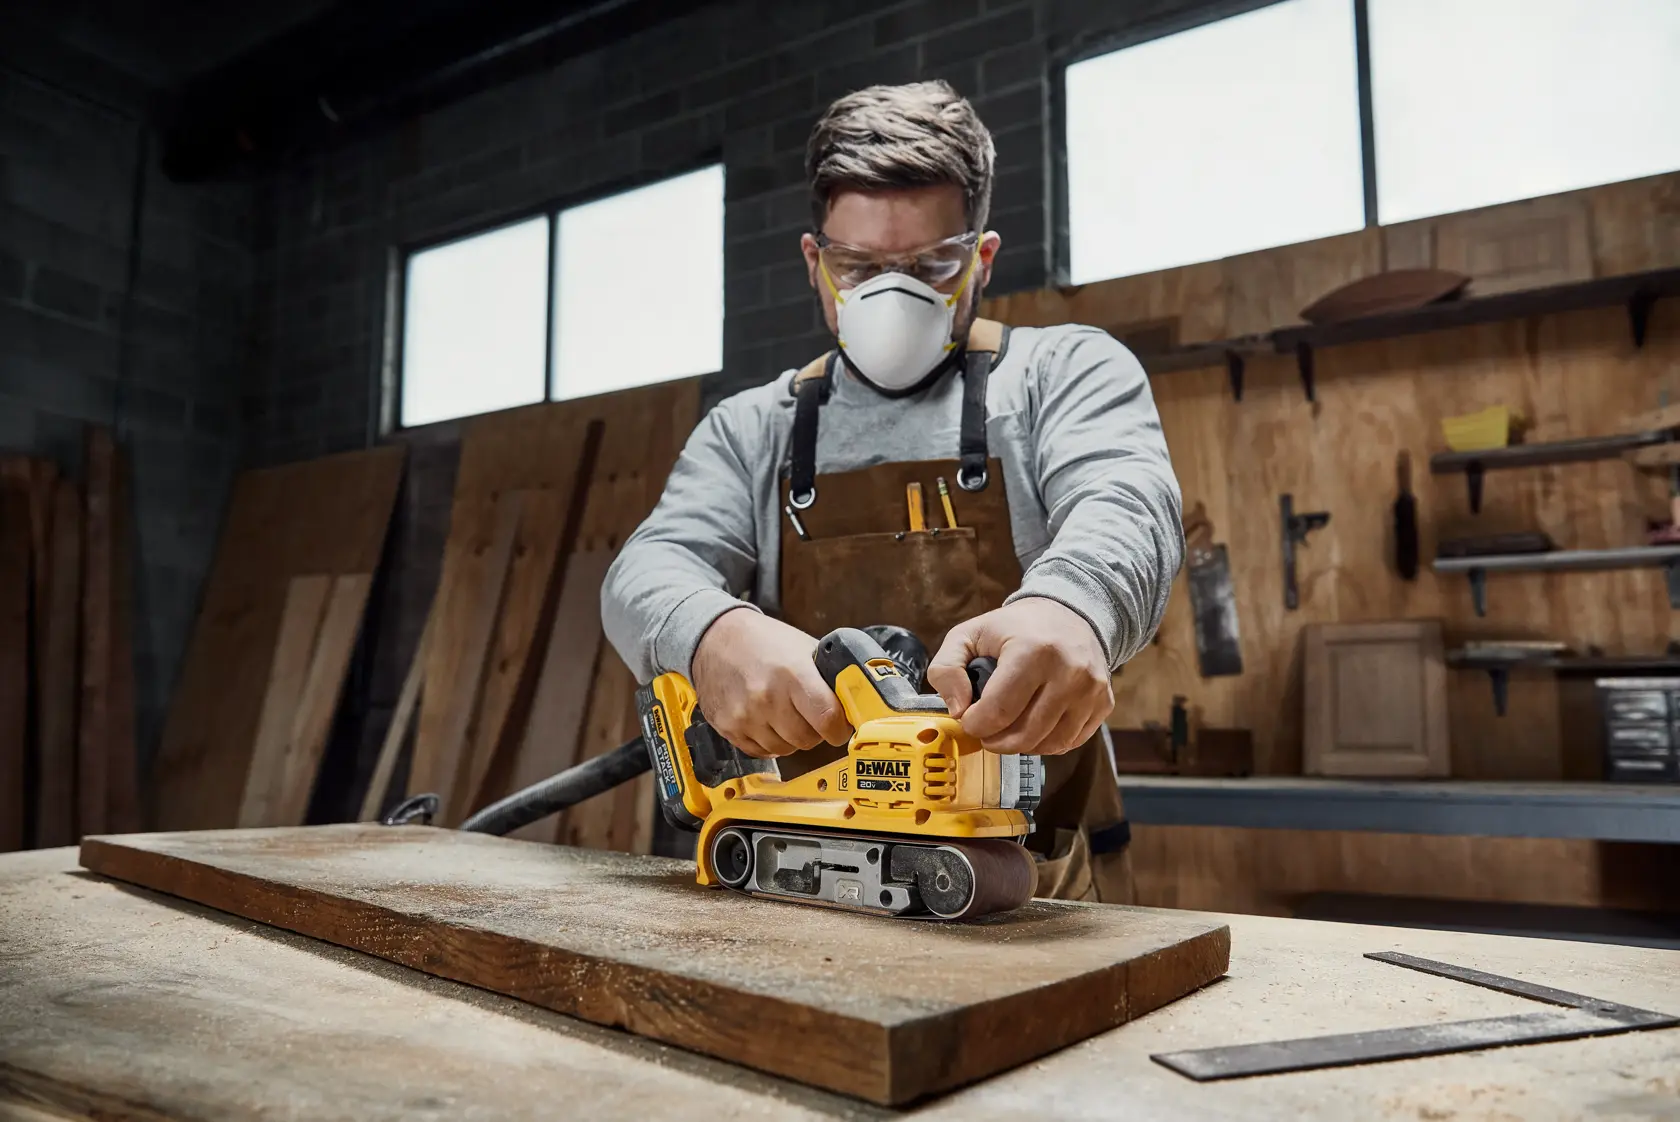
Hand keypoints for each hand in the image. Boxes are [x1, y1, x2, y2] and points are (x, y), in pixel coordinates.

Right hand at [690, 609, 852, 757]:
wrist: (714, 638)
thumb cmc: (761, 641)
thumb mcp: (803, 648)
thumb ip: (829, 676)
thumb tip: (855, 701)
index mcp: (793, 673)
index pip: (829, 720)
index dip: (840, 728)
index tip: (841, 726)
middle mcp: (767, 697)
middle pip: (808, 740)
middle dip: (815, 731)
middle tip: (809, 713)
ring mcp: (745, 716)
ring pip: (786, 750)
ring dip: (790, 737)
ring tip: (784, 711)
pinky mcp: (729, 728)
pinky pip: (762, 752)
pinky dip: (769, 741)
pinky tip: (765, 718)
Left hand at [926, 598, 1111, 755]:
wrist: (1070, 614)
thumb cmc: (1016, 628)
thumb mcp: (969, 634)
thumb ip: (946, 668)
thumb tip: (957, 709)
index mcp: (1032, 651)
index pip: (998, 711)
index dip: (975, 724)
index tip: (969, 719)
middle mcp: (1069, 671)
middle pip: (1025, 734)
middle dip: (995, 741)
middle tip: (985, 730)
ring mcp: (1091, 690)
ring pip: (1049, 744)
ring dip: (1021, 745)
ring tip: (1007, 730)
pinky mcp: (1104, 703)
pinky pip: (1070, 742)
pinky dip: (1046, 743)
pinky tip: (1033, 726)